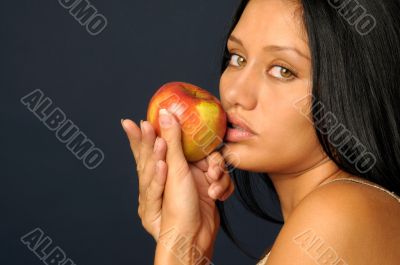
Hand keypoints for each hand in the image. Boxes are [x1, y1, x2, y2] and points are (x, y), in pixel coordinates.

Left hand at [121, 113, 233, 243]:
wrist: (194, 239)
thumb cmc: (177, 209)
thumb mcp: (172, 170)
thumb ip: (171, 140)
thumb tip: (164, 114)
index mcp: (160, 169)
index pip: (152, 145)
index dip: (145, 133)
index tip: (134, 121)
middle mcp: (176, 173)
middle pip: (191, 150)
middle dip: (204, 155)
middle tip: (201, 147)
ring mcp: (194, 180)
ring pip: (212, 162)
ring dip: (216, 172)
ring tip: (213, 181)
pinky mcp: (209, 188)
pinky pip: (219, 178)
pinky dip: (221, 185)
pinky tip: (217, 194)